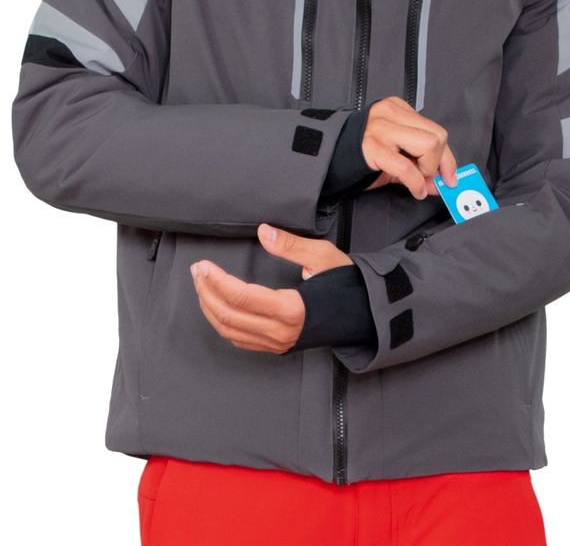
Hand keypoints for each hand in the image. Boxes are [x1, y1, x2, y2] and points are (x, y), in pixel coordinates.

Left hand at [191, 224, 352, 352]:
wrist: (364, 314)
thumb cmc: (346, 284)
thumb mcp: (323, 257)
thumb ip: (291, 245)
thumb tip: (264, 231)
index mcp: (291, 309)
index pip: (241, 296)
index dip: (217, 280)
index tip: (204, 265)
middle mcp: (281, 331)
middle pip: (228, 315)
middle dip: (206, 292)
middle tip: (197, 270)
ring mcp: (277, 343)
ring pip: (230, 330)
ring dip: (209, 307)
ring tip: (202, 285)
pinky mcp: (277, 346)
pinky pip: (240, 340)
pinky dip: (222, 323)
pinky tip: (216, 306)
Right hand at [361, 96, 456, 198]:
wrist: (330, 159)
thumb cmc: (365, 156)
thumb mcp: (397, 153)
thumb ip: (422, 163)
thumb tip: (444, 181)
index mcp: (397, 109)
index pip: (437, 130)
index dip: (448, 158)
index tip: (450, 177)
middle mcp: (390, 113)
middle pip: (438, 136)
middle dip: (438, 163)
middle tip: (425, 177)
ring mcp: (380, 128)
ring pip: (428, 146)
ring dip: (427, 170)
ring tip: (415, 179)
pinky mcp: (371, 147)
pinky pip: (407, 167)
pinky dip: (416, 183)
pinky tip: (414, 190)